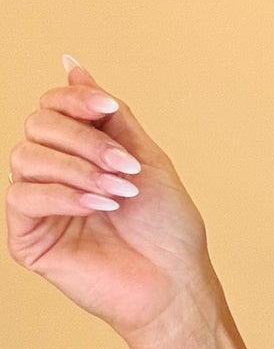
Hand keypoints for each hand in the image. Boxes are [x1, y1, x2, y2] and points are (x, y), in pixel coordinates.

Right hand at [7, 55, 220, 348]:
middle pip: (36, 126)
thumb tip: (72, 65)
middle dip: (83, 140)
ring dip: (79, 170)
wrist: (175, 283)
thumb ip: (110, 115)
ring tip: (118, 194)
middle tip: (125, 168)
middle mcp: (54, 175)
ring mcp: (39, 206)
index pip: (52, 106)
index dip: (75, 100)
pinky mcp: (29, 237)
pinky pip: (23, 196)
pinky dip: (63, 196)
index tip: (109, 112)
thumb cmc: (168, 229)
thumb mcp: (145, 157)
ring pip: (26, 157)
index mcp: (79, 153)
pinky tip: (98, 208)